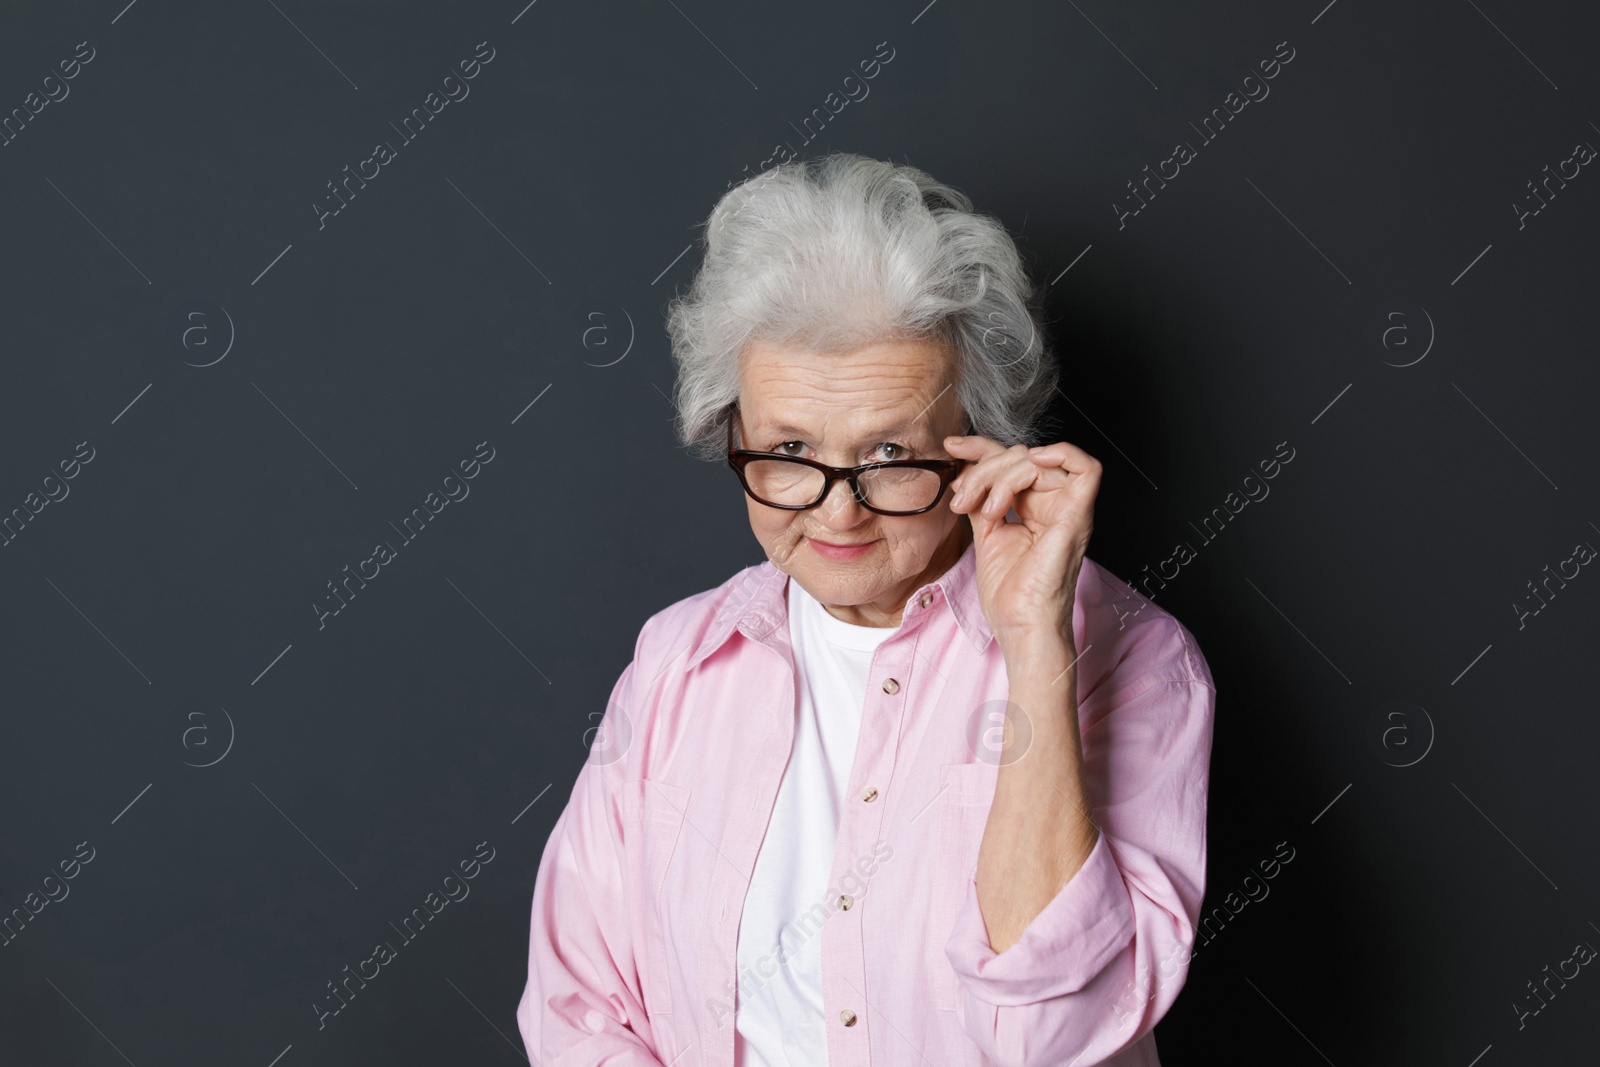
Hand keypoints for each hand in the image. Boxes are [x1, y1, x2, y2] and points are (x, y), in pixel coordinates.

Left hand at [943, 435, 1100, 656]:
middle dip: (983, 470)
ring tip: (986, 510)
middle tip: (962, 499)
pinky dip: (1060, 455)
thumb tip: (964, 473)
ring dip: (1001, 476)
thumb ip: (981, 501)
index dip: (982, 448)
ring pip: (1038, 461)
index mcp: (1036, 510)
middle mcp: (1054, 506)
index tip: (952, 447)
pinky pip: (1087, 469)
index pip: (1012, 463)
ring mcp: (1068, 510)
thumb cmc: (1010, 596)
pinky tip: (1031, 465)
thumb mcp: (986, 535)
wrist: (1020, 626)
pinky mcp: (1077, 517)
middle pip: (1021, 458)